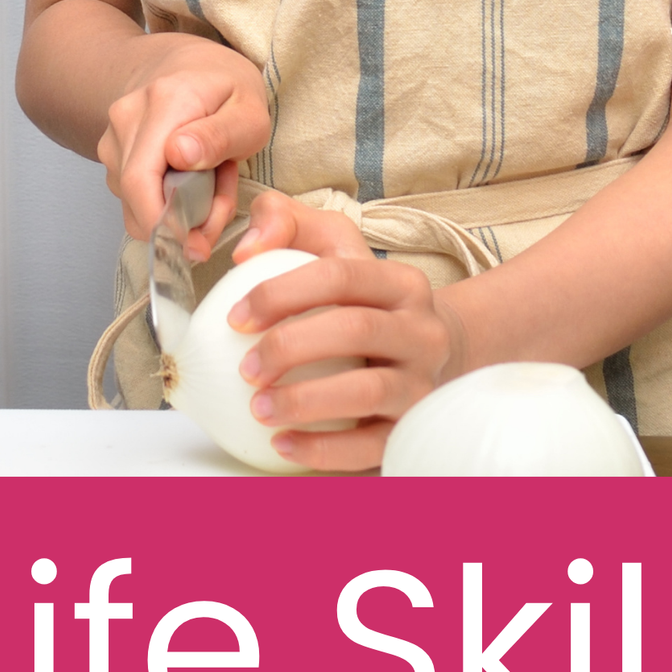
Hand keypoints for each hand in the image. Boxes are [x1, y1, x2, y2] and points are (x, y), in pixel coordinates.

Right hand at [100, 38, 267, 252]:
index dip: (165, 224)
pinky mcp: (110, 153)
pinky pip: (132, 196)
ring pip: (134, 203)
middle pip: (137, 199)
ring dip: (174, 212)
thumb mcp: (248, 109)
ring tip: (211, 182)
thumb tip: (179, 156)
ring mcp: (112, 136)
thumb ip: (221, 135)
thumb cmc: (226, 87)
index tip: (198, 244)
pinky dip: (162, 202)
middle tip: (220, 210)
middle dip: (179, 224)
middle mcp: (126, 118)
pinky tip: (188, 180)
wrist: (189, 63)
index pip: (142, 180)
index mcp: (164, 103)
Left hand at [222, 191, 468, 471]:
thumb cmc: (365, 302)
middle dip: (290, 347)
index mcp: (401, 283)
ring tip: (258, 408)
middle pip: (355, 329)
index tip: (235, 317)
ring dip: (304, 401)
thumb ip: (285, 222)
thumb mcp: (335, 247)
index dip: (281, 293)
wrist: (436, 357)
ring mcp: (422, 383)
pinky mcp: (412, 430)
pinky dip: (322, 450)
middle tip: (244, 368)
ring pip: (367, 391)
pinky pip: (369, 447)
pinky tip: (281, 444)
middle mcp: (422, 330)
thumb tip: (247, 249)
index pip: (340, 275)